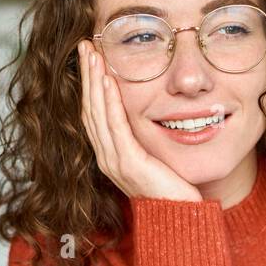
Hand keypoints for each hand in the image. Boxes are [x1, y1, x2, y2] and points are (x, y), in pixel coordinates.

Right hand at [78, 40, 203, 203]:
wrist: (180, 220)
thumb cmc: (172, 191)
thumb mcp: (155, 158)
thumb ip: (145, 138)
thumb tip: (150, 112)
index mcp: (111, 155)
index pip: (93, 113)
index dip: (88, 84)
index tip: (89, 56)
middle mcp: (107, 158)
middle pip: (89, 109)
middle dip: (87, 75)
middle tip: (85, 45)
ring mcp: (115, 162)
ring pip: (97, 114)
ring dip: (94, 81)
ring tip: (93, 54)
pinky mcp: (129, 164)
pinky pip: (115, 127)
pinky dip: (109, 102)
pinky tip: (106, 81)